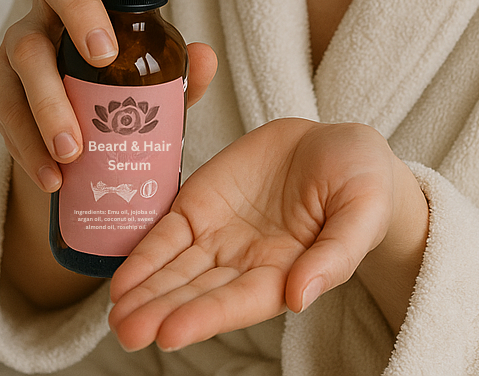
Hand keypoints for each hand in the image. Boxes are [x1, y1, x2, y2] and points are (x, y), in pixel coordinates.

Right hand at [0, 0, 217, 193]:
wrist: (76, 150)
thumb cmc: (124, 95)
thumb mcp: (159, 84)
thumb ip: (182, 72)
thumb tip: (203, 58)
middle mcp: (58, 2)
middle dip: (79, 8)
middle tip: (105, 57)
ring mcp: (24, 39)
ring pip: (25, 50)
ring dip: (49, 101)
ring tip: (74, 150)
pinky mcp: (0, 84)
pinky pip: (4, 106)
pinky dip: (27, 143)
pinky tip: (53, 176)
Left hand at [108, 118, 427, 352]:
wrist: (341, 145)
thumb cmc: (362, 182)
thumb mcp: (362, 210)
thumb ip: (336, 254)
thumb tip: (302, 295)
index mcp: (288, 271)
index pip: (240, 301)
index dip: (205, 315)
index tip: (170, 332)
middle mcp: (247, 263)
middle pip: (199, 292)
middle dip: (162, 311)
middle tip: (126, 330)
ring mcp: (222, 235)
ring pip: (177, 270)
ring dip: (145, 292)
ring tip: (116, 313)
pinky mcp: (203, 205)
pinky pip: (168, 233)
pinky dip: (144, 255)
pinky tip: (121, 280)